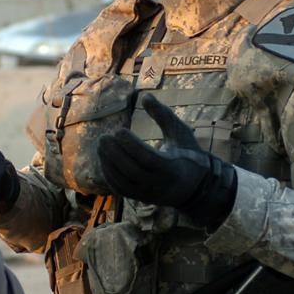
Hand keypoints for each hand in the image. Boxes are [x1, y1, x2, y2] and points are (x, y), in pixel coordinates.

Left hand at [97, 95, 236, 229]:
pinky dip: (109, 175)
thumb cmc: (186, 154)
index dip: (131, 145)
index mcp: (172, 168)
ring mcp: (148, 194)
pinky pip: (120, 189)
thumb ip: (163, 115)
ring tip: (100, 145)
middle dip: (115, 154)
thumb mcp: (179, 133)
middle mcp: (159, 184)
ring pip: (123, 182)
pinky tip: (103, 159)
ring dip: (108, 163)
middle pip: (132, 171)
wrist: (193, 187)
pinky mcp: (140, 198)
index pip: (147, 158)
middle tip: (103, 137)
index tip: (118, 130)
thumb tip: (145, 96)